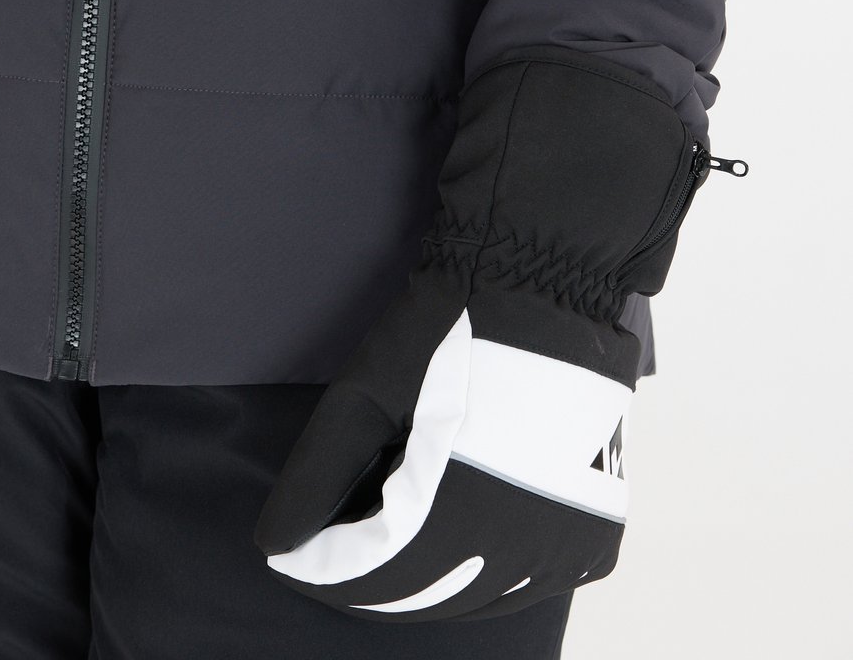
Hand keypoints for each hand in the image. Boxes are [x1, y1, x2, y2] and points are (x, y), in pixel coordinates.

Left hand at [253, 46, 720, 620]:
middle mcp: (524, 543)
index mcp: (463, 509)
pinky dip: (492, 571)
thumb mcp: (370, 391)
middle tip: (338, 537)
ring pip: (477, 595)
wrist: (545, 278)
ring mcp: (568, 541)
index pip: (373, 572)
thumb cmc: (453, 324)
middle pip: (422, 593)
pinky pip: (533, 579)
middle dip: (370, 574)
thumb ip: (318, 474)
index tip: (294, 551)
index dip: (325, 564)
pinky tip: (467, 534)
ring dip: (429, 578)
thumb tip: (275, 548)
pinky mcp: (597, 529)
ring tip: (394, 532)